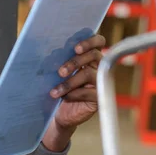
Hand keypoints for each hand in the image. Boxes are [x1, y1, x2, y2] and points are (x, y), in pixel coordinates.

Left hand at [42, 34, 104, 151]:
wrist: (58, 113)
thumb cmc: (58, 88)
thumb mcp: (58, 73)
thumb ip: (60, 60)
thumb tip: (54, 52)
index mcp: (90, 57)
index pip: (98, 42)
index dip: (90, 41)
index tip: (75, 48)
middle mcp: (98, 67)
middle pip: (94, 55)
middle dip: (75, 61)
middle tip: (60, 72)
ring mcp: (101, 82)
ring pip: (89, 74)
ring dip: (69, 82)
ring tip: (54, 91)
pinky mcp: (99, 98)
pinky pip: (88, 92)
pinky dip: (73, 94)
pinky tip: (63, 98)